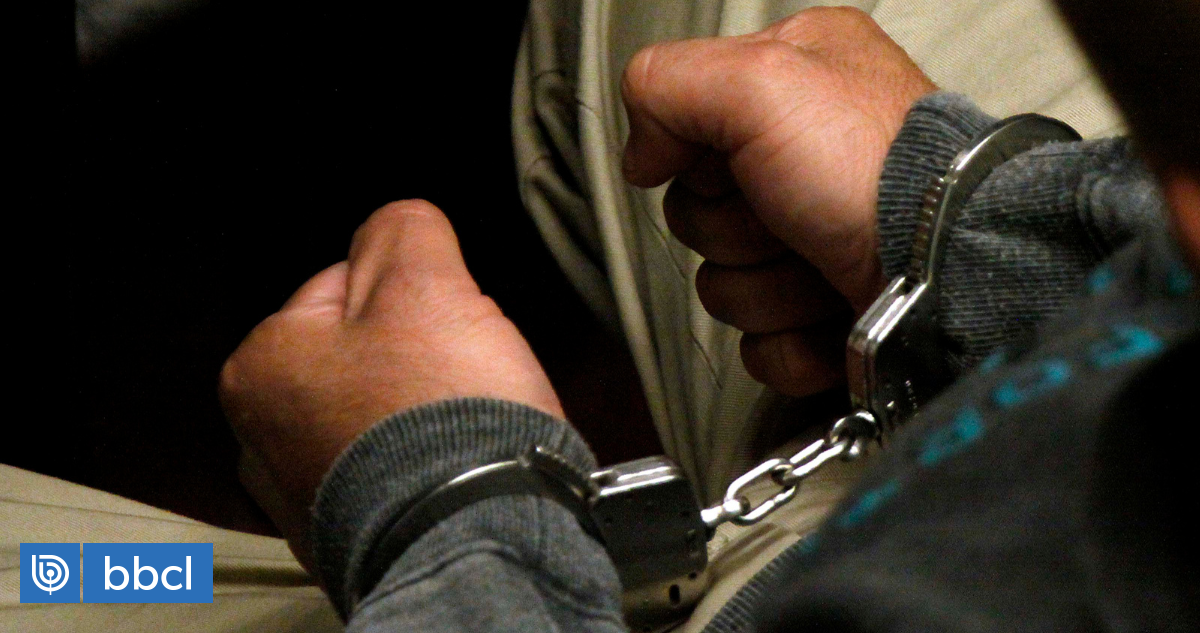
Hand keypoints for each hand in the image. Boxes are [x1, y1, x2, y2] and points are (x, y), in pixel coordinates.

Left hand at [219, 200, 561, 566]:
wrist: (475, 538)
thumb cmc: (438, 417)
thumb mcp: (425, 284)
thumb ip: (404, 231)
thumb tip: (397, 222)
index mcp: (262, 364)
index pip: (344, 286)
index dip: (412, 293)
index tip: (446, 319)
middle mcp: (263, 439)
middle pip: (362, 354)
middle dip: (416, 355)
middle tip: (459, 373)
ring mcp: (307, 497)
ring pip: (382, 415)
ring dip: (424, 412)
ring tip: (464, 425)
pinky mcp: (353, 539)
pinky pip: (396, 473)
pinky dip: (427, 466)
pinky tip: (457, 468)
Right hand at [621, 7, 934, 395]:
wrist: (949, 269)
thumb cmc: (877, 170)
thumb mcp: (759, 80)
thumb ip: (667, 84)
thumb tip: (641, 154)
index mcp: (798, 82)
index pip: (688, 126)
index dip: (698, 156)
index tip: (738, 158)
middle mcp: (808, 157)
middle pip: (699, 214)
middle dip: (736, 229)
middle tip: (788, 212)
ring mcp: (818, 240)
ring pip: (725, 285)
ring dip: (766, 288)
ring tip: (821, 262)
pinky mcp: (826, 312)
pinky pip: (760, 344)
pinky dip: (790, 340)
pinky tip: (830, 309)